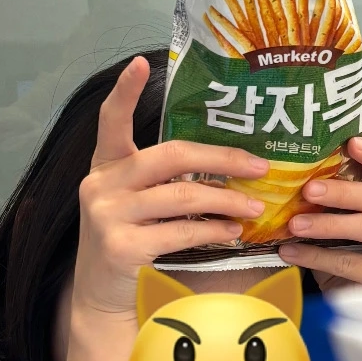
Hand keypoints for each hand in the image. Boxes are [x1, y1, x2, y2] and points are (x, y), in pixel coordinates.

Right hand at [72, 57, 269, 319]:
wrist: (101, 298)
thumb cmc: (130, 240)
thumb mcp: (136, 202)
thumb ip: (163, 179)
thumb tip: (229, 162)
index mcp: (106, 166)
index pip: (111, 121)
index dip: (124, 91)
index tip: (138, 63)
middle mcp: (101, 185)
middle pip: (171, 156)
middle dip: (222, 159)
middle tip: (260, 166)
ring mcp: (107, 215)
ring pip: (183, 196)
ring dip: (227, 201)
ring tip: (256, 206)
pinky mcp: (121, 247)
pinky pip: (181, 231)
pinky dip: (214, 230)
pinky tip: (233, 231)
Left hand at [279, 136, 361, 290]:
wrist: (356, 297)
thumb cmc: (351, 251)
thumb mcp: (346, 219)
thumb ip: (338, 199)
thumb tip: (299, 173)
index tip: (351, 142)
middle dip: (343, 192)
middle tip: (309, 190)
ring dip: (329, 225)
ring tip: (295, 224)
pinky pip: (353, 263)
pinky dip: (318, 257)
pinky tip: (293, 252)